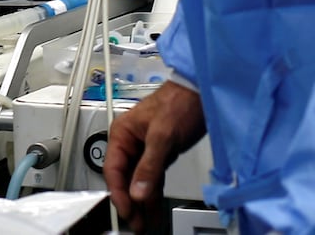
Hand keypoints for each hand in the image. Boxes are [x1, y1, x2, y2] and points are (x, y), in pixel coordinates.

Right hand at [104, 81, 207, 231]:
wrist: (201, 92)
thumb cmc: (179, 103)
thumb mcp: (162, 136)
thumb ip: (149, 166)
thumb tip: (137, 192)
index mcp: (121, 134)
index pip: (113, 171)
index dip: (119, 194)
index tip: (128, 213)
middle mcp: (129, 142)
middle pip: (124, 179)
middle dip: (129, 202)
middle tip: (136, 224)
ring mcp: (144, 149)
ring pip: (138, 181)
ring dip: (141, 201)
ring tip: (145, 221)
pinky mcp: (159, 153)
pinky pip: (151, 178)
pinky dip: (152, 193)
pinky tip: (153, 207)